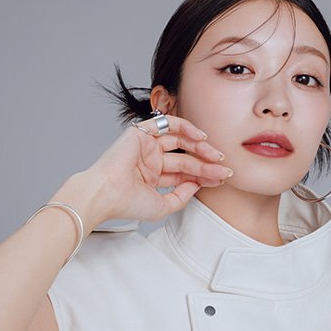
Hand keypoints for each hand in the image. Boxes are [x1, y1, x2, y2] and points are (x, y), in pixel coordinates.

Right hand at [84, 115, 231, 222]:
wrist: (107, 194)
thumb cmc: (128, 203)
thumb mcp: (163, 206)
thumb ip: (182, 197)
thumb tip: (197, 185)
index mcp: (154, 176)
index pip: (184, 173)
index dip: (203, 175)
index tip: (221, 178)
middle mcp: (151, 160)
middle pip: (185, 158)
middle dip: (206, 163)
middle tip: (224, 169)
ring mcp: (147, 146)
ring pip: (180, 141)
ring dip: (200, 147)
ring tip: (216, 155)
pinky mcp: (141, 132)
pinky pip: (167, 124)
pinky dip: (185, 127)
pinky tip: (201, 137)